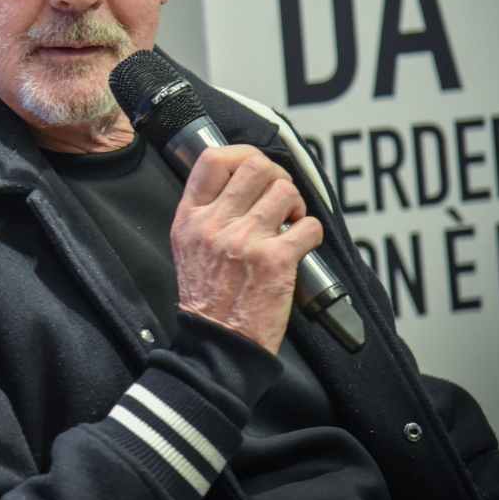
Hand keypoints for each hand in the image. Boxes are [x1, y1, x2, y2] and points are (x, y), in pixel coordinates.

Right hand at [170, 145, 323, 354]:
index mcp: (190, 218)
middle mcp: (215, 224)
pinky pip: (308, 225)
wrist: (217, 345)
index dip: (241, 154)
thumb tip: (236, 182)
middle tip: (280, 197)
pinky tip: (301, 245)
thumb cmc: (206, 300)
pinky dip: (311, 232)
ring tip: (290, 222)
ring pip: (285, 190)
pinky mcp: (275, 260)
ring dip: (296, 204)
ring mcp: (245, 240)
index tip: (254, 168)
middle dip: (277, 176)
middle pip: (255, 165)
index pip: (212, 160)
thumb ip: (204, 213)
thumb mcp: (186, 247)